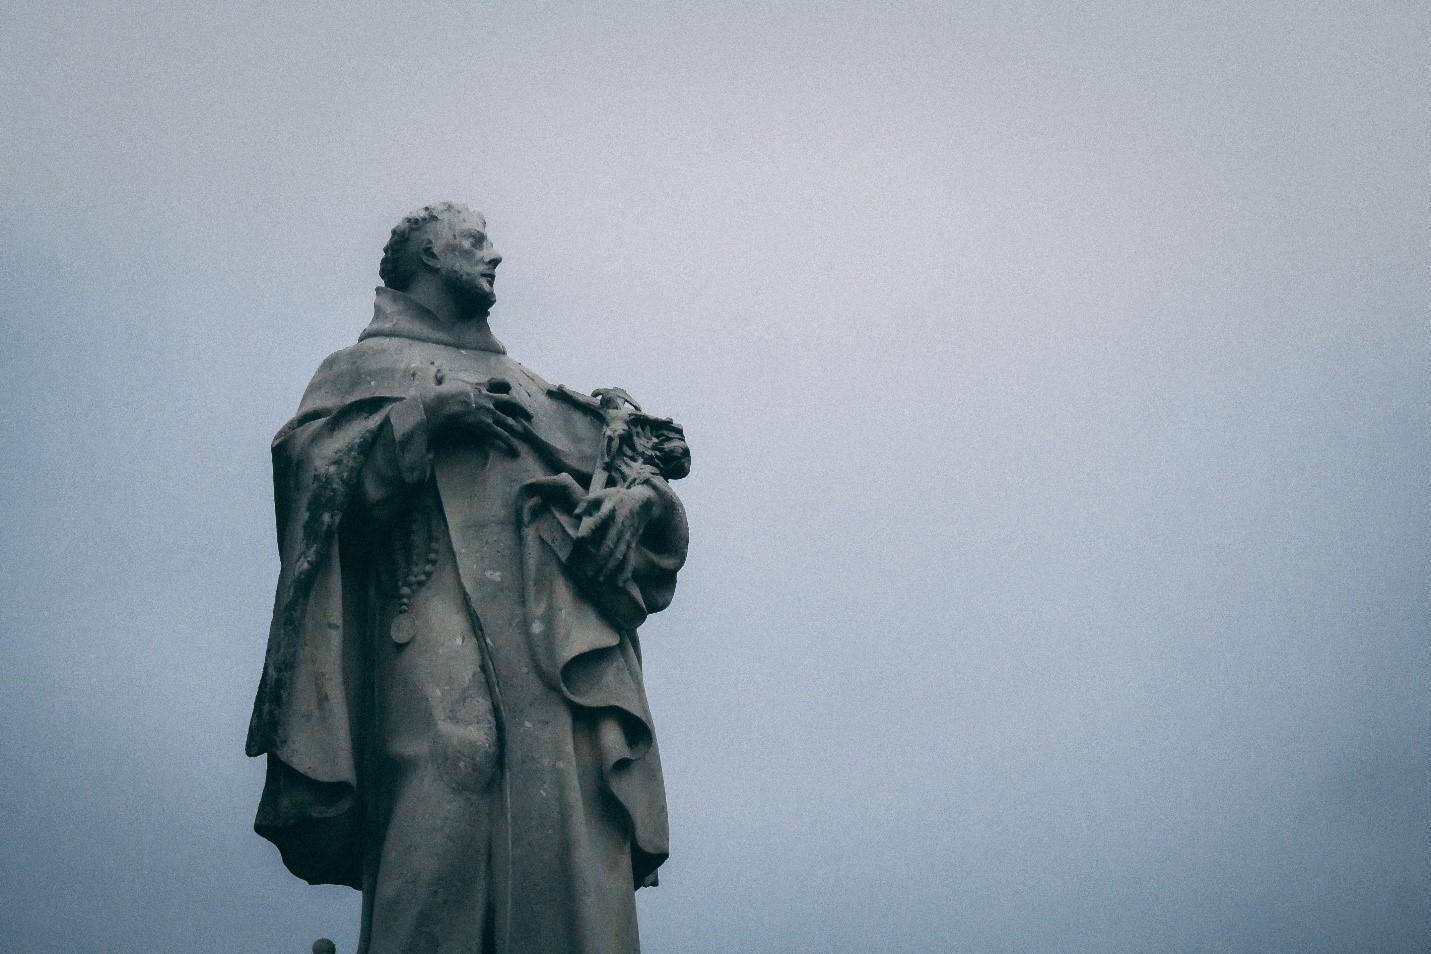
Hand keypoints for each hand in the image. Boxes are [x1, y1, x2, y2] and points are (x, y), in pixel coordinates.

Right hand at [418, 376, 532, 454]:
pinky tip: (516, 451)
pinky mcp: (485, 426)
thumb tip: (436, 367)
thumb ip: (442, 373)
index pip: (500, 382)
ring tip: (524, 433)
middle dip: (521, 408)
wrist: (436, 408)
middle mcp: (487, 398)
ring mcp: (488, 412)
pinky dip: (510, 444)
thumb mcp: (443, 379)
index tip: (510, 389)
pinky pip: (502, 436)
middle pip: (511, 401)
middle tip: (529, 414)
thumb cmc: (438, 394)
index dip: (506, 386)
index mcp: (479, 386)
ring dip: (518, 427)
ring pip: (509, 419)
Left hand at [574, 483, 660, 582]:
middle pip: (610, 544)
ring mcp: (627, 536)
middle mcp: (620, 526)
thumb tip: (575, 514)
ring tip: (600, 579)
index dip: (590, 530)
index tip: (580, 540)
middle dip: (600, 559)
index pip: (599, 521)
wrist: (642, 502)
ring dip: (611, 568)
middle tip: (588, 572)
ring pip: (619, 554)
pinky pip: (630, 558)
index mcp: (610, 511)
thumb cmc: (616, 498)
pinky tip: (620, 582)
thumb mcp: (601, 494)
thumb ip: (586, 503)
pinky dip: (626, 571)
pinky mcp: (631, 543)